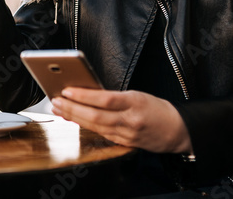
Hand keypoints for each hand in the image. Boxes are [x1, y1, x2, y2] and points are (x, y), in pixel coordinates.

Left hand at [51, 88, 192, 153]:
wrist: (177, 130)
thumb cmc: (156, 108)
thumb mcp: (137, 94)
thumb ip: (115, 96)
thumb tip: (87, 92)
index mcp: (135, 103)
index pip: (105, 99)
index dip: (84, 96)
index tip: (67, 90)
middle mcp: (130, 120)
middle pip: (96, 116)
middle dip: (72, 108)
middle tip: (55, 100)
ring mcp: (126, 134)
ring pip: (95, 127)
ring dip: (74, 117)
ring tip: (59, 108)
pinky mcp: (124, 143)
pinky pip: (101, 134)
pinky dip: (85, 126)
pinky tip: (74, 120)